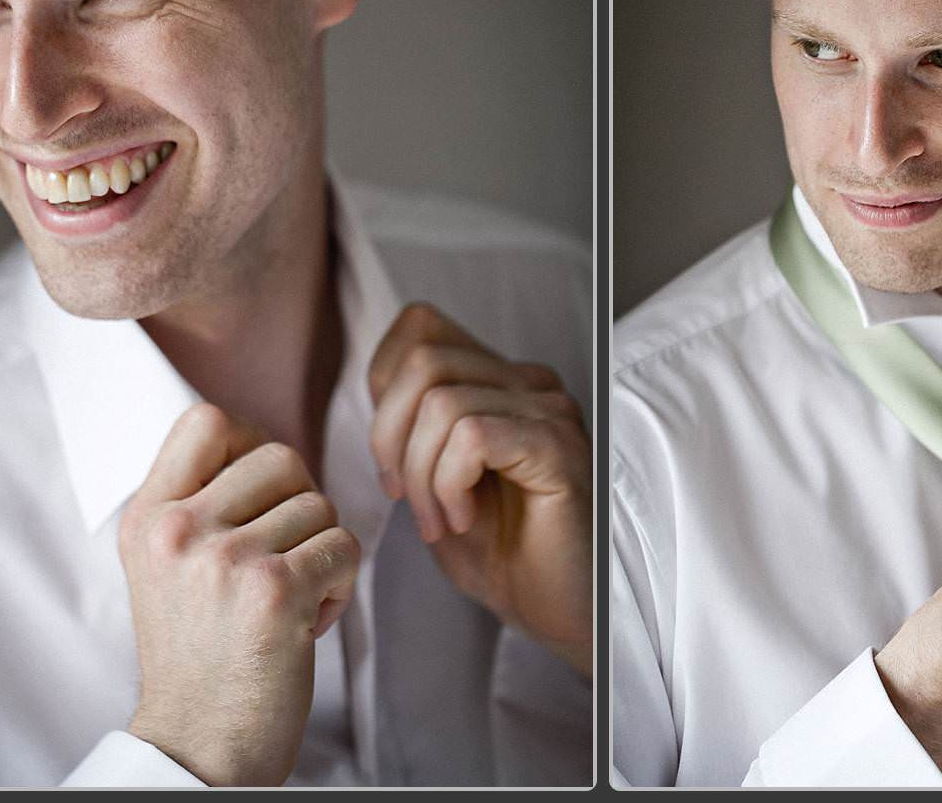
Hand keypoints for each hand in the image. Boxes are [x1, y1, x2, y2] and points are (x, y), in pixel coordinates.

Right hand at [119, 402, 361, 786]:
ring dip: (321, 554)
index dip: (250, 442)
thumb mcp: (169, 566)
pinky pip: (344, 546)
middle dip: (300, 506)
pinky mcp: (273, 590)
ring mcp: (224, 558)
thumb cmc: (201, 654)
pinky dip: (339, 586)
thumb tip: (261, 443)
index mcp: (148, 518)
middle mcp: (178, 530)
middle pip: (283, 458)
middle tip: (280, 562)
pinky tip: (302, 625)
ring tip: (284, 605)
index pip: (206, 421)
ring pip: (321, 506)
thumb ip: (202, 503)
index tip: (259, 494)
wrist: (198, 745)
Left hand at [367, 301, 591, 676]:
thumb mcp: (436, 485)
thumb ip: (413, 431)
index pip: (421, 329)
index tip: (393, 461)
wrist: (563, 613)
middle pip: (424, 359)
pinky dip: (448, 483)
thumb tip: (378, 391)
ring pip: (442, 401)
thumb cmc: (507, 558)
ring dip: (420, 474)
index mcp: (501, 383)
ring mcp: (549, 412)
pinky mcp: (558, 448)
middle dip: (390, 437)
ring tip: (440, 520)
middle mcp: (530, 384)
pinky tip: (463, 518)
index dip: (384, 389)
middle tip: (406, 499)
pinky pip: (473, 436)